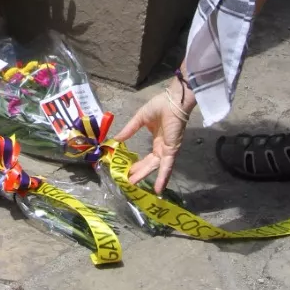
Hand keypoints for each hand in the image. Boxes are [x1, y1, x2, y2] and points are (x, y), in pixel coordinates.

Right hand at [113, 77, 194, 192]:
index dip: (137, 164)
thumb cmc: (159, 106)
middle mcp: (162, 148)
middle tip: (127, 181)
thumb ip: (129, 130)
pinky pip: (167, 166)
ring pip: (155, 167)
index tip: (127, 170)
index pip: (146, 156)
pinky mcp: (171, 151)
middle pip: (149, 164)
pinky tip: (159, 189)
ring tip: (134, 185)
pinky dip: (163, 177)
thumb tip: (116, 139)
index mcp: (157, 140)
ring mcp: (167, 150)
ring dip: (145, 176)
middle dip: (138, 172)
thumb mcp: (140, 119)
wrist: (173, 101)